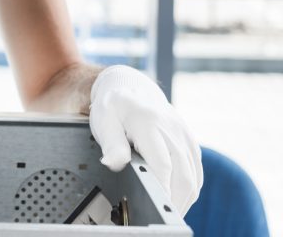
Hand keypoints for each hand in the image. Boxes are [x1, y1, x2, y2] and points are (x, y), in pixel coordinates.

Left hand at [89, 65, 202, 213]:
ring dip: (184, 199)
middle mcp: (172, 130)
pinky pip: (197, 171)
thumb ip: (111, 143)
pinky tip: (176, 197)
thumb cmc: (114, 106)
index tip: (154, 204)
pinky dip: (189, 188)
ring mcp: (184, 135)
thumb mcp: (103, 120)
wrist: (131, 87)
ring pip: (194, 178)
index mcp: (149, 123)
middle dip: (174, 201)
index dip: (161, 189)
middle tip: (160, 214)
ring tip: (167, 210)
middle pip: (184, 176)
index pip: (163, 165)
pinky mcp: (190, 141)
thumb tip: (112, 163)